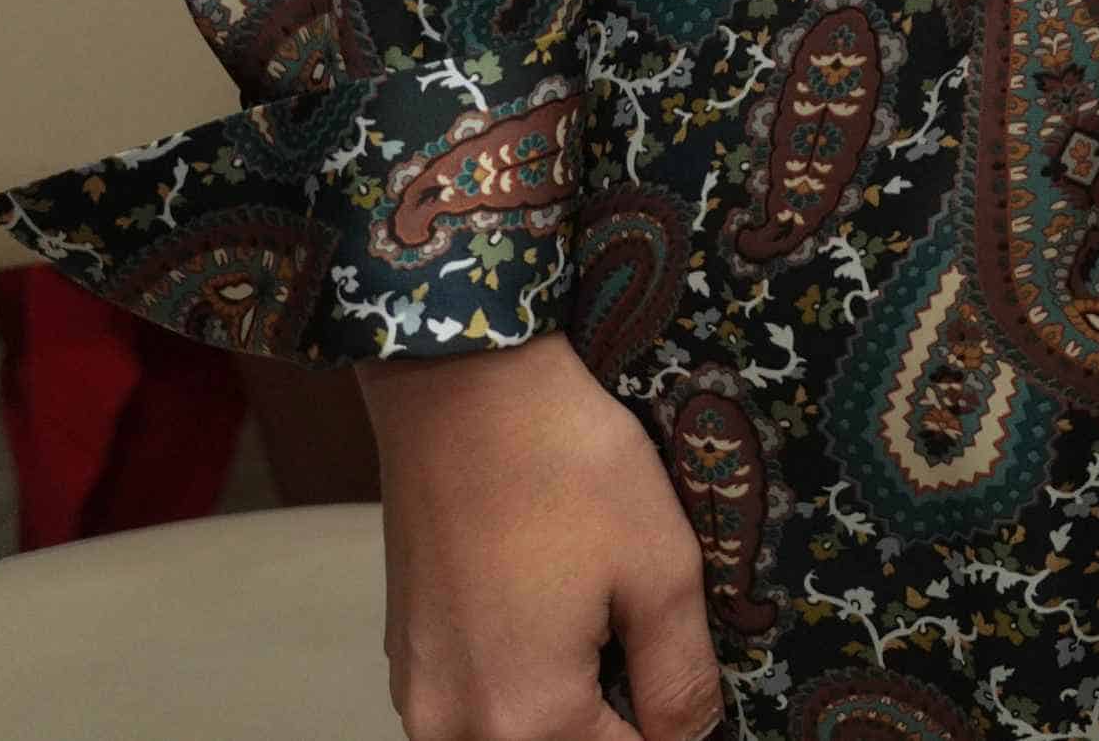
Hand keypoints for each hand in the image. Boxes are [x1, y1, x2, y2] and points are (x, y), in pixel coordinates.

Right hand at [370, 338, 720, 740]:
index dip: (673, 732)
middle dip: (615, 726)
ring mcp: (418, 697)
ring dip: (563, 716)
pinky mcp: (404, 660)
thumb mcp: (662, 572)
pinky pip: (469, 711)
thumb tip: (694, 737)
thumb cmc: (571, 473)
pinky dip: (516, 695)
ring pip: (508, 740)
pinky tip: (556, 630)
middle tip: (651, 664)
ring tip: (610, 645)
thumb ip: (680, 678)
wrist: (460, 393)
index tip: (687, 685)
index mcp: (527, 722)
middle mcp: (454, 730)